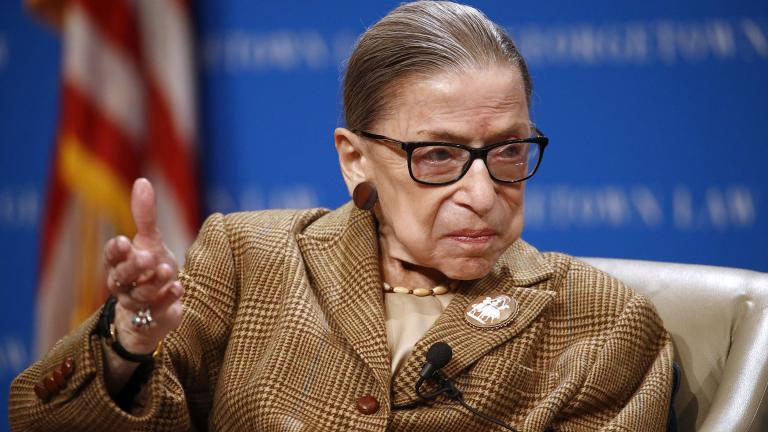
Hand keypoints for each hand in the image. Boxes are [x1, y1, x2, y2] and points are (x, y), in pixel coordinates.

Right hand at [103, 178, 183, 354]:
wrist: (158, 306)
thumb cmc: (150, 268)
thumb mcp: (150, 240)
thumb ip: (145, 215)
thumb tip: (142, 181)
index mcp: (119, 264)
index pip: (112, 257)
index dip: (116, 251)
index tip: (125, 241)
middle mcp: (123, 285)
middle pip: (122, 277)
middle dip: (134, 267)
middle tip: (148, 257)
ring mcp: (137, 304)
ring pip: (140, 295)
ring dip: (154, 283)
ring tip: (168, 271)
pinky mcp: (153, 319)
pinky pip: (157, 311)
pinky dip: (168, 300)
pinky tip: (179, 288)